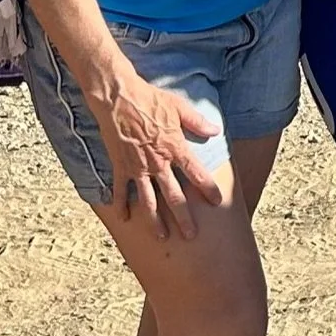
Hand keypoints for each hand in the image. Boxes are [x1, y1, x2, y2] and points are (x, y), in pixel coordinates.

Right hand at [94, 63, 221, 238]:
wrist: (118, 98)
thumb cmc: (150, 100)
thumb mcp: (178, 107)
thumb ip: (197, 122)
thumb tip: (216, 131)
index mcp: (175, 148)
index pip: (196, 173)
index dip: (208, 188)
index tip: (218, 202)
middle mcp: (158, 162)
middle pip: (174, 196)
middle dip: (184, 218)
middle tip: (191, 235)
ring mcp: (138, 167)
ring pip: (149, 200)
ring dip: (155, 221)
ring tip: (161, 237)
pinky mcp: (121, 166)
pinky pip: (122, 190)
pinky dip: (122, 205)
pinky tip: (125, 219)